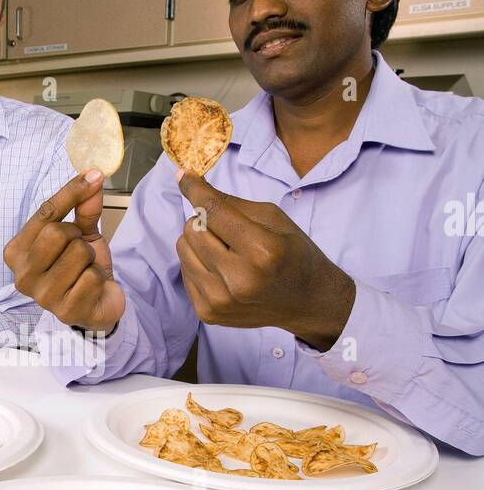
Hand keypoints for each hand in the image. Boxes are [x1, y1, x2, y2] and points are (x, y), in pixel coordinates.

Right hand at [3, 170, 124, 332]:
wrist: (98, 305)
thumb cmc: (81, 268)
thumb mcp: (81, 233)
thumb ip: (84, 207)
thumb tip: (93, 177)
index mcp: (16, 252)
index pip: (44, 213)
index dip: (71, 192)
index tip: (92, 176)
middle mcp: (22, 276)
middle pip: (56, 232)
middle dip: (77, 236)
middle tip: (79, 250)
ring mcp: (43, 297)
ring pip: (78, 253)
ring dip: (90, 258)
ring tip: (84, 270)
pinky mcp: (66, 312)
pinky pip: (92, 276)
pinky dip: (99, 278)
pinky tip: (91, 288)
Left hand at [176, 171, 355, 350]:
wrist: (308, 302)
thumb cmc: (293, 254)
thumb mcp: (274, 219)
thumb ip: (231, 203)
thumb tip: (189, 183)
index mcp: (262, 250)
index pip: (213, 212)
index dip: (195, 190)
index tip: (182, 176)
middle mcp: (239, 279)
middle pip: (193, 229)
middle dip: (204, 220)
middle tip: (226, 228)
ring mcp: (221, 300)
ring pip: (183, 249)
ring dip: (199, 242)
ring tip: (225, 249)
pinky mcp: (209, 313)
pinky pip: (184, 272)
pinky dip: (198, 264)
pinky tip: (222, 269)